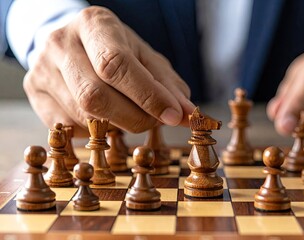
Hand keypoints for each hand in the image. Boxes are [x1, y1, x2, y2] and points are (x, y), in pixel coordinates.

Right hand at [23, 6, 194, 136]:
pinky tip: (106, 118)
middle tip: (155, 120)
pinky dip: (96, 131)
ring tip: (133, 116)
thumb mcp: (145, 57)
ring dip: (118, 126)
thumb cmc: (116, 49)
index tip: (174, 115)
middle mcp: (60, 43)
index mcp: (94, 24)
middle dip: (135, 117)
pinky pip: (69, 127)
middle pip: (96, 96)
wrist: (72, 42)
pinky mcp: (35, 94)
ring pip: (83, 116)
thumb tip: (187, 114)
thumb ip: (167, 84)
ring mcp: (41, 70)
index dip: (148, 95)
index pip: (117, 64)